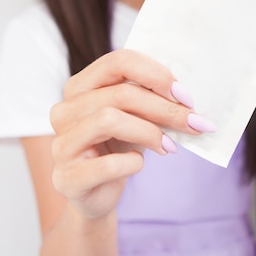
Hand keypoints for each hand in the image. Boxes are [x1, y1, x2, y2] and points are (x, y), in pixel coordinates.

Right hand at [50, 49, 212, 218]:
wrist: (96, 193)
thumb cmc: (117, 146)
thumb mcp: (133, 116)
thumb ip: (149, 98)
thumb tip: (187, 96)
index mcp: (80, 86)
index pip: (118, 61)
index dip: (155, 74)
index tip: (184, 94)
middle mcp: (64, 109)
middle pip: (121, 94)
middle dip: (165, 108)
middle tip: (194, 122)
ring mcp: (61, 143)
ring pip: (110, 120)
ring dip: (150, 132)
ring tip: (170, 145)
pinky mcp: (66, 177)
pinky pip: (107, 164)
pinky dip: (133, 163)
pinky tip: (140, 164)